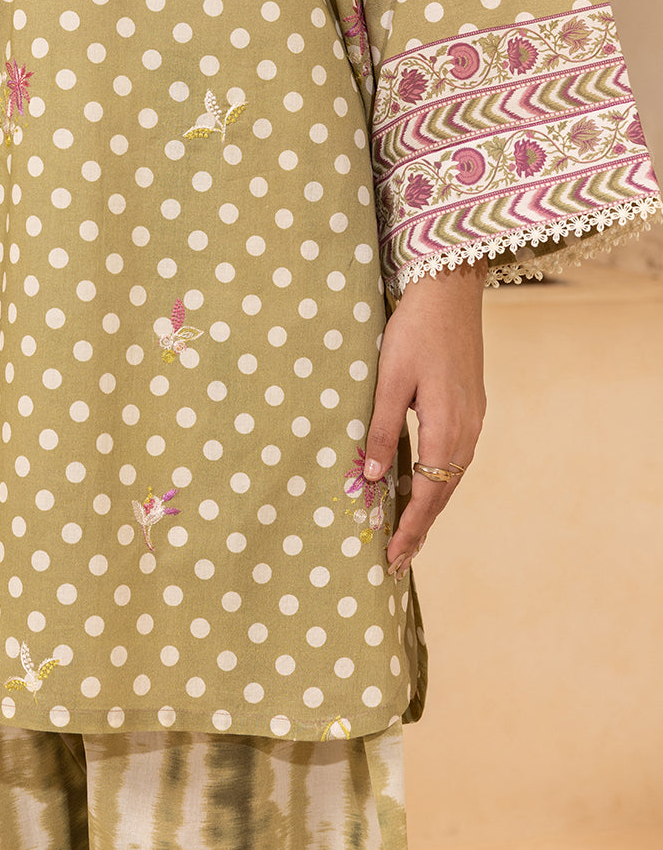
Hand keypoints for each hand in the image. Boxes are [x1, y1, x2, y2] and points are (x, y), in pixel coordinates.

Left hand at [363, 257, 486, 575]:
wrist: (451, 291)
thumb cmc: (415, 330)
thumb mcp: (390, 379)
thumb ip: (383, 429)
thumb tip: (376, 479)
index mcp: (447, 427)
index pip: (430, 493)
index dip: (412, 528)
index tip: (394, 558)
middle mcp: (467, 430)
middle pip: (444, 491)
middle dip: (421, 526)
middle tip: (398, 558)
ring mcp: (473, 418)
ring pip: (452, 474)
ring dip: (431, 504)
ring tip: (408, 531)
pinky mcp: (470, 406)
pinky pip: (455, 455)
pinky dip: (439, 478)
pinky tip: (423, 483)